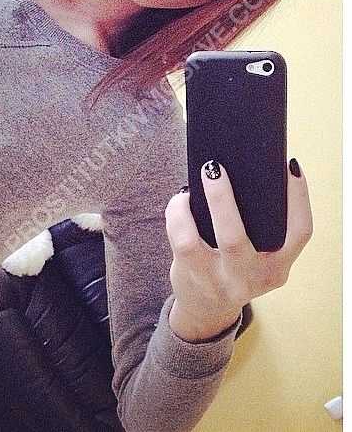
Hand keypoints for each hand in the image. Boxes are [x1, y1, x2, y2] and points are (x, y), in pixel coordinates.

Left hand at [165, 159, 312, 338]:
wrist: (207, 310)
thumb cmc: (233, 268)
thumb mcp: (258, 256)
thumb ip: (261, 227)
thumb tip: (241, 173)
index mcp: (278, 266)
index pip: (300, 232)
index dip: (299, 198)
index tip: (290, 167)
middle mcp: (253, 276)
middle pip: (237, 237)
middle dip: (223, 199)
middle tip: (215, 167)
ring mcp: (221, 280)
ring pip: (201, 240)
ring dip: (200, 204)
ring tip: (199, 177)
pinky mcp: (194, 276)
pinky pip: (182, 240)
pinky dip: (178, 214)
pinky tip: (182, 201)